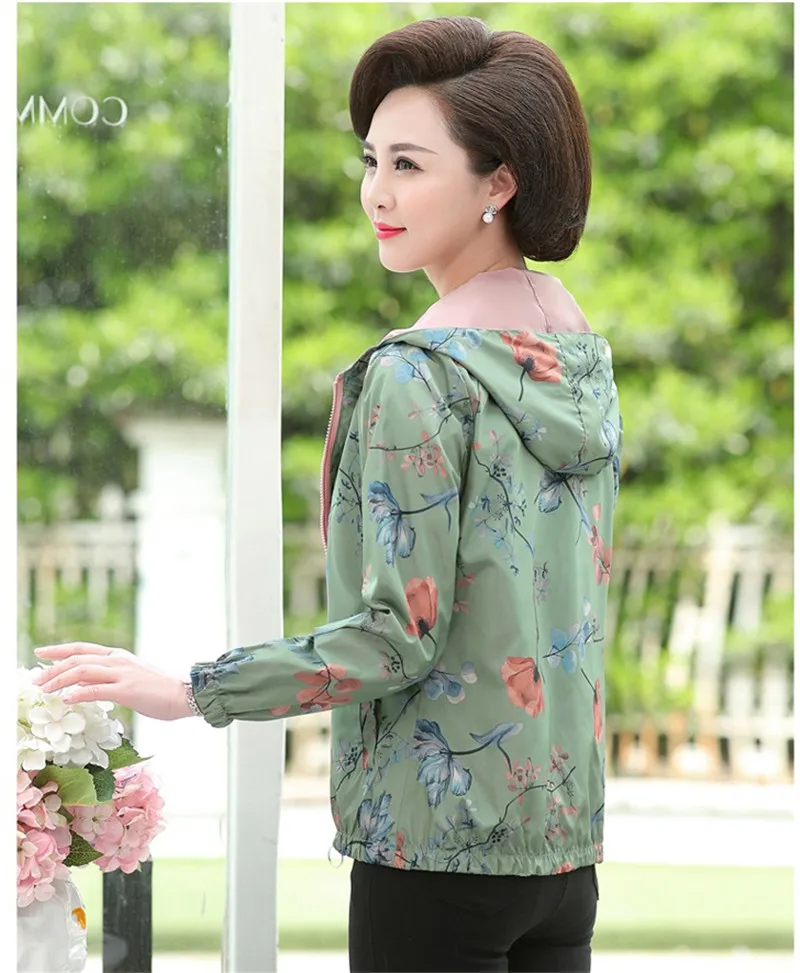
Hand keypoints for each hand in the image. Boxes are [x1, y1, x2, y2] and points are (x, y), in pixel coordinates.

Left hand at [32, 642, 193, 721]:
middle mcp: (117, 660)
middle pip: (77, 658)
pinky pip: (95, 689)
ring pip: (82, 671)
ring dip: (59, 679)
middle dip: (52, 668)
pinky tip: (66, 698)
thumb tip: (82, 684)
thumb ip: (107, 678)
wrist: (183, 694)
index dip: (59, 650)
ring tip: (44, 690)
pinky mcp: (126, 690)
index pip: (82, 648)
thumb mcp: (130, 678)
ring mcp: (122, 673)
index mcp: (118, 655)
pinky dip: (77, 693)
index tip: (40, 653)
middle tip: (35, 679)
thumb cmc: (158, 689)